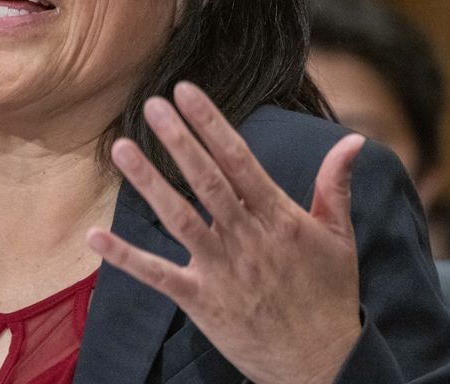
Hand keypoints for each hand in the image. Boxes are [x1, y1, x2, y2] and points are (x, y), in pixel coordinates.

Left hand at [86, 82, 364, 383]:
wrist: (322, 365)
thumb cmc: (331, 297)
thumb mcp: (339, 238)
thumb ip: (336, 185)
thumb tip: (354, 139)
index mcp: (279, 218)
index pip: (240, 160)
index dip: (212, 123)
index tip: (187, 92)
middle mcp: (248, 239)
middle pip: (207, 181)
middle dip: (179, 141)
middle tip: (153, 105)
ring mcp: (221, 270)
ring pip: (179, 217)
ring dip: (148, 182)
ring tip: (121, 147)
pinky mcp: (201, 301)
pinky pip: (158, 275)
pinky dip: (125, 257)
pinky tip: (94, 236)